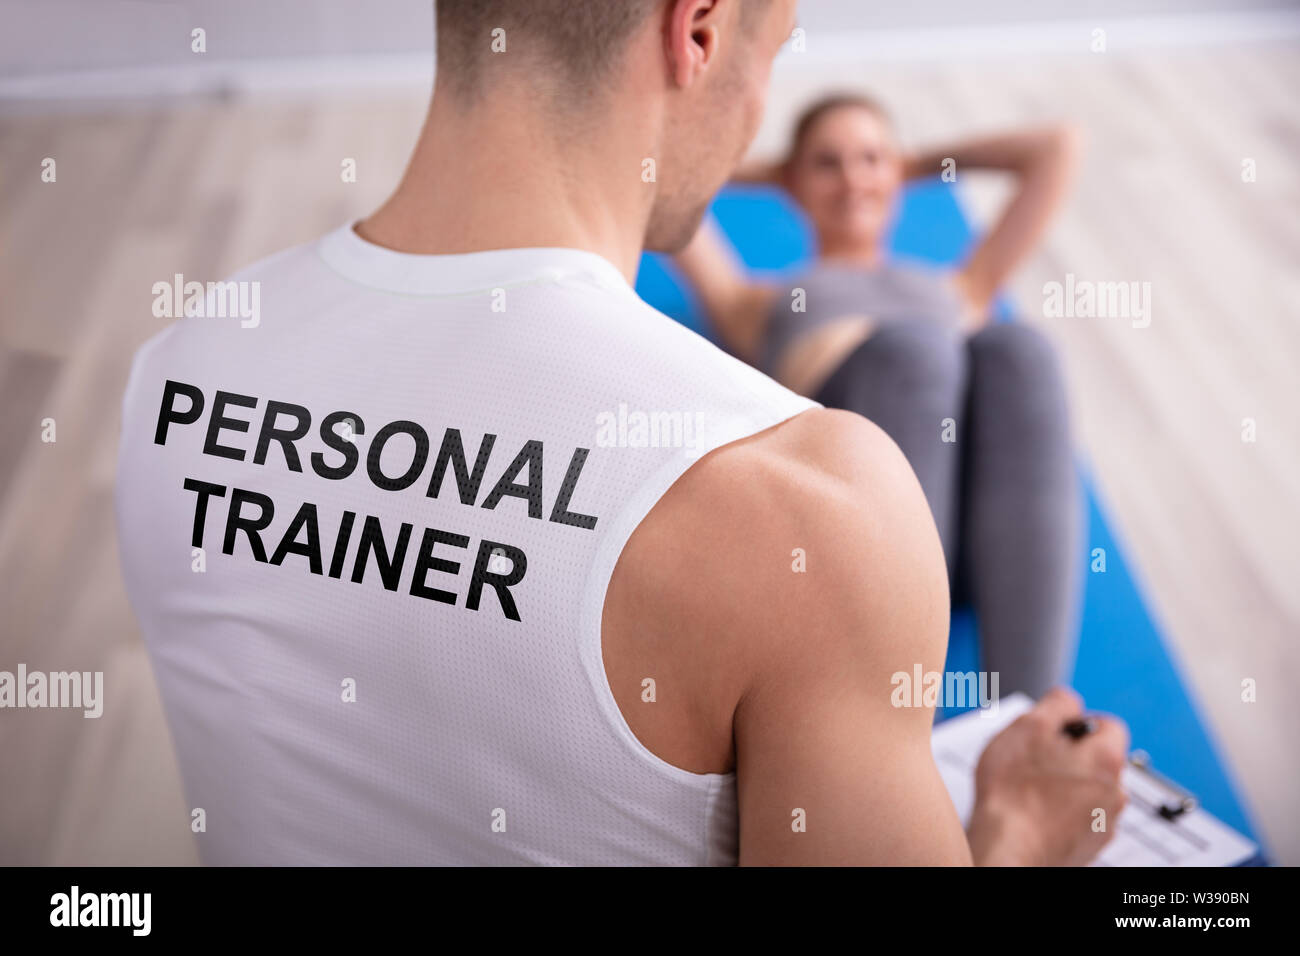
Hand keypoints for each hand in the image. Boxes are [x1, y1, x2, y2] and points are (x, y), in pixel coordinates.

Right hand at [967, 687, 1128, 865]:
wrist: (1009, 850)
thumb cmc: (1014, 792)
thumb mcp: (1028, 726)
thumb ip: (1056, 704)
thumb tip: (1068, 700)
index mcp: (1106, 759)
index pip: (1108, 725)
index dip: (1078, 722)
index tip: (1052, 731)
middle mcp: (1115, 793)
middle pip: (1097, 759)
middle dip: (1069, 755)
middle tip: (1033, 758)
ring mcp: (1104, 824)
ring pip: (1088, 789)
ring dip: (1065, 784)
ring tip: (1030, 788)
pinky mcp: (1088, 846)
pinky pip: (1080, 817)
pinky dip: (1060, 811)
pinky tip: (1033, 811)